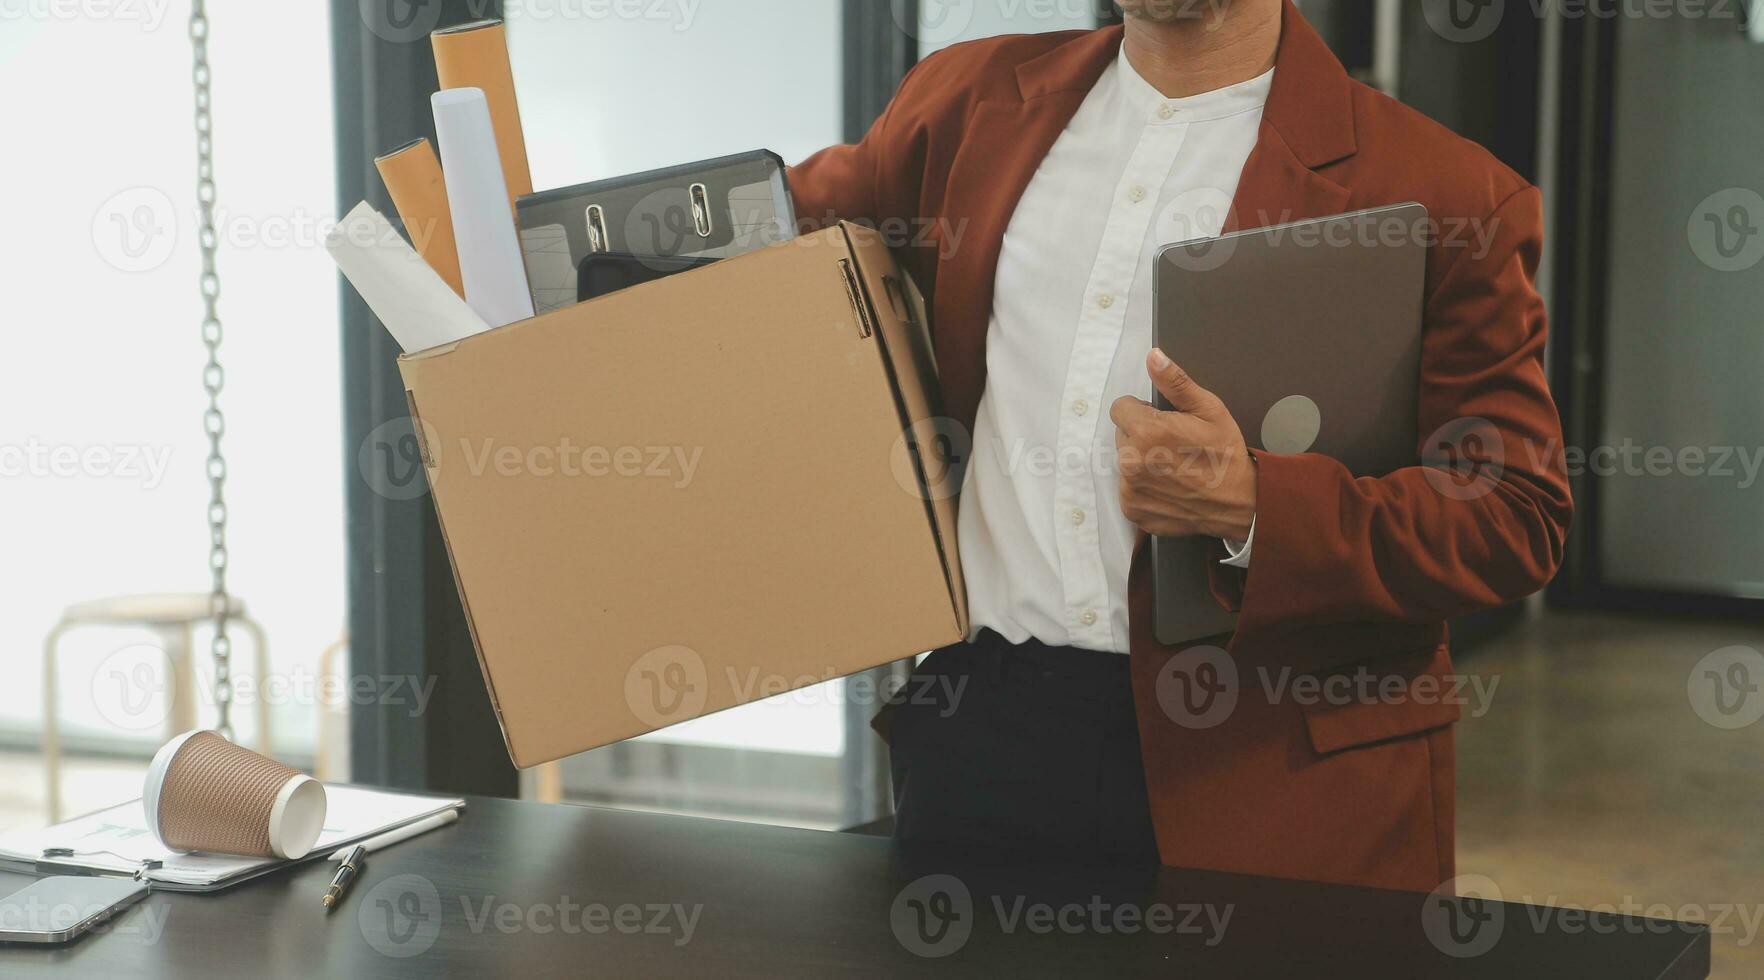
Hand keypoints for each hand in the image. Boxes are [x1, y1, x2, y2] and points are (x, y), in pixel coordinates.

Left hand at [1110, 348, 1257, 540]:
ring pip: (1124, 462)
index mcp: (1148, 432)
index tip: (1162, 421)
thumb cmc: (1226, 456)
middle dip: (1141, 435)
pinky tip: (1168, 486)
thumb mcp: (1209, 410)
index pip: (1120, 408)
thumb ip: (1175, 382)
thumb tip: (1153, 357)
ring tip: (1173, 468)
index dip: (1142, 410)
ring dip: (1141, 461)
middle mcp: (1132, 462)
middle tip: (1172, 446)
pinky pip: (1127, 488)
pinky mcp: (1131, 509)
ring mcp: (1130, 489)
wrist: (1239, 504)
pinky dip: (1143, 486)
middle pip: (1122, 435)